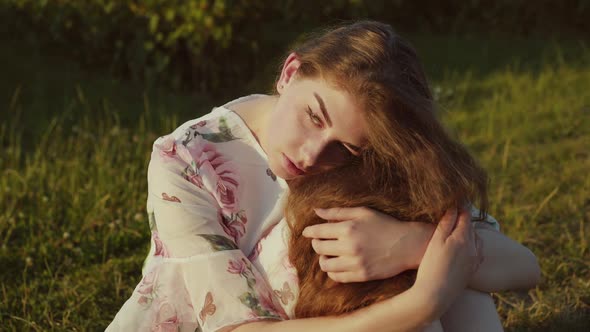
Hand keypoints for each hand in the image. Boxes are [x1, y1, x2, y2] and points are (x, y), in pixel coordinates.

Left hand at [301, 207, 434, 282]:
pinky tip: (337, 264)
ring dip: (323, 259)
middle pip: (319, 248)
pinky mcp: (361, 275)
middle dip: (316, 244)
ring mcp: (355, 263)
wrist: (407, 244)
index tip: (307, 232)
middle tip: (320, 241)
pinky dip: (333, 271)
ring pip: (325, 265)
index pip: (318, 231)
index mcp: (348, 228)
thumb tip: (316, 211)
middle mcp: (349, 246)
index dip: (309, 231)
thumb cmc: (385, 224)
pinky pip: (337, 277)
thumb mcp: (362, 212)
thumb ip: (337, 212)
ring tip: (328, 254)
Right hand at [413, 208, 477, 316]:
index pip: (465, 215)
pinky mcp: (472, 270)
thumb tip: (453, 206)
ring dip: (469, 232)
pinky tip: (464, 247)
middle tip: (455, 210)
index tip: (456, 197)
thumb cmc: (431, 266)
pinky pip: (477, 252)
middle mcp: (473, 247)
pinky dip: (472, 245)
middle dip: (464, 218)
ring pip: (476, 239)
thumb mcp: (435, 241)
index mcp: (463, 237)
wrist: (435, 295)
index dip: (460, 205)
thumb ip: (446, 223)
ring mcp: (474, 260)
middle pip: (471, 226)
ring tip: (458, 228)